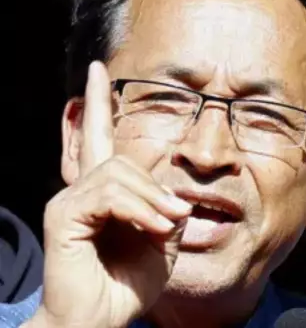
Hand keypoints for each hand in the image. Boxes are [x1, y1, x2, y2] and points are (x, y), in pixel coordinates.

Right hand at [26, 61, 192, 327]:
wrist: (100, 322)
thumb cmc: (127, 286)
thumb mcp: (161, 243)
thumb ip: (165, 212)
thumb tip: (172, 196)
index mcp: (102, 194)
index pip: (97, 138)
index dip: (97, 103)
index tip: (98, 70)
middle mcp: (79, 191)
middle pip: (122, 160)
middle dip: (154, 187)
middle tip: (173, 217)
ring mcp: (68, 202)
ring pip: (118, 174)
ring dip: (151, 201)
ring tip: (164, 227)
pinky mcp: (64, 217)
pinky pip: (109, 195)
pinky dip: (138, 210)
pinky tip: (153, 229)